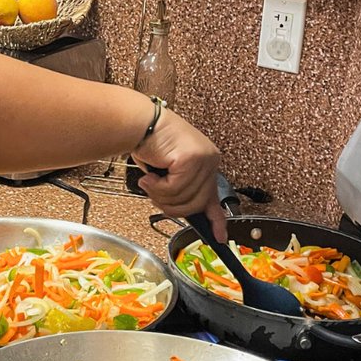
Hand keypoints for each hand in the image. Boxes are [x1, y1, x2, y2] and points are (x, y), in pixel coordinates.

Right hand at [133, 110, 225, 241]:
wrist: (139, 123)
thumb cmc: (150, 144)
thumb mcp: (168, 173)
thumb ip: (179, 190)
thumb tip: (180, 210)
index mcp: (207, 164)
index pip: (216, 199)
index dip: (217, 221)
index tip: (220, 237)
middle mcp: (210, 160)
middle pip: (197, 204)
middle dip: (172, 207)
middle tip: (154, 195)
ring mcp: (203, 159)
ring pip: (184, 199)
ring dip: (160, 195)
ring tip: (149, 181)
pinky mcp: (192, 159)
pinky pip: (174, 189)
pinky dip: (157, 187)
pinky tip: (150, 176)